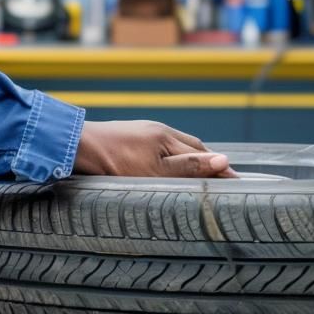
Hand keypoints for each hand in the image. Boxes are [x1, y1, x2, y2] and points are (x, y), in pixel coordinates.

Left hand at [74, 120, 237, 177]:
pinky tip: (166, 169)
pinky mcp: (129, 138)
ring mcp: (142, 133)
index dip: (220, 168)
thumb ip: (188, 168)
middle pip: (192, 148)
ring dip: (190, 161)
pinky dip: (171, 160)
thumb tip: (223, 160)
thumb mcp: (155, 170)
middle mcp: (157, 131)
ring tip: (200, 177)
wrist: (76, 147)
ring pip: (174, 149)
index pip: (203, 154)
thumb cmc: (113, 160)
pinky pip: (159, 149)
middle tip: (224, 181)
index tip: (237, 182)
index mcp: (167, 138)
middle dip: (209, 163)